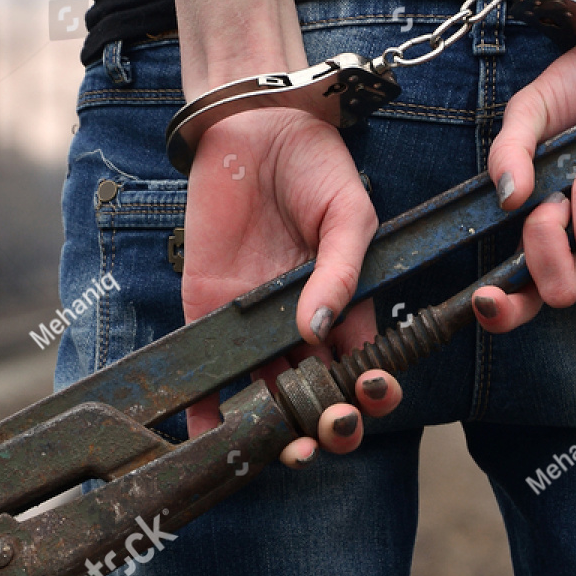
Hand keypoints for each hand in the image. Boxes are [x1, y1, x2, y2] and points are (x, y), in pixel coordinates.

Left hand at [180, 107, 400, 463]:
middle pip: (319, 399)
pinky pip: (209, 374)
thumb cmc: (315, 164)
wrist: (254, 125)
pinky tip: (210, 442)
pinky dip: (206, 415)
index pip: (363, 369)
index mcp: (347, 307)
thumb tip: (321, 328)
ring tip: (285, 450)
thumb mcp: (349, 213)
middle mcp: (302, 327)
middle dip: (330, 427)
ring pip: (268, 399)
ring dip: (277, 434)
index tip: (370, 396)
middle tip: (329, 430)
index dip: (370, 394)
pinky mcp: (208, 313)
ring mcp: (255, 326)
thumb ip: (342, 269)